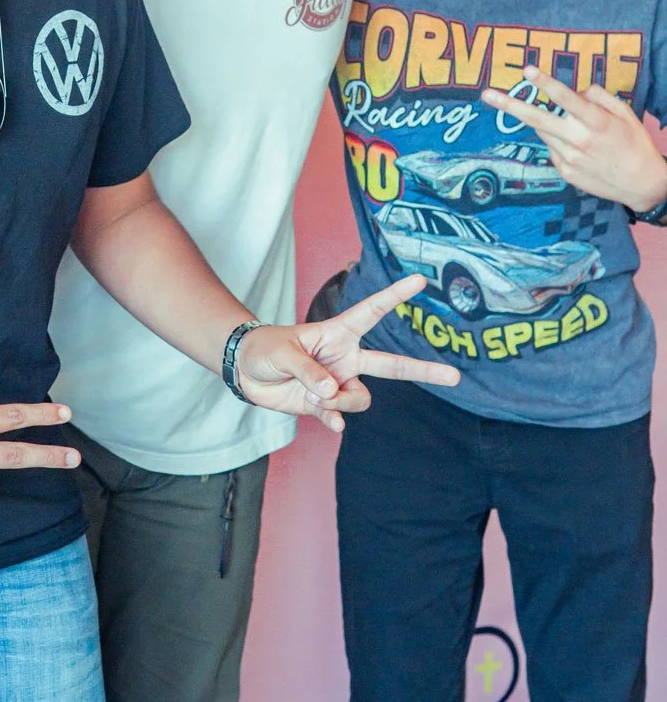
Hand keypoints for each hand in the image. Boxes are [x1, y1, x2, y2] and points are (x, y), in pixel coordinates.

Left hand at [234, 274, 461, 433]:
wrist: (246, 373)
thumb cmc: (265, 349)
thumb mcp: (283, 352)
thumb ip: (309, 372)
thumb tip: (334, 392)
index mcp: (338, 333)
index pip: (371, 312)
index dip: (395, 296)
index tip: (420, 281)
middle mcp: (345, 358)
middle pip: (392, 365)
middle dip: (424, 370)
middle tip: (456, 376)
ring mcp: (338, 382)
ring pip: (362, 398)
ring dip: (341, 401)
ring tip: (314, 394)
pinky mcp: (326, 405)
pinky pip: (342, 416)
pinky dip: (335, 419)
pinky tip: (331, 420)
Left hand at [481, 65, 666, 212]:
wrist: (641, 184)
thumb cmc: (635, 144)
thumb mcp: (626, 113)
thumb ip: (599, 97)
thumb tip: (577, 91)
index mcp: (596, 122)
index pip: (566, 98)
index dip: (545, 83)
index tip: (527, 70)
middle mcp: (579, 140)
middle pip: (537, 119)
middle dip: (509, 105)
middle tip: (486, 94)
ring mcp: (569, 159)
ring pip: (544, 131)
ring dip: (548, 122)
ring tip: (574, 129)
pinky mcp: (564, 172)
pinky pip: (552, 148)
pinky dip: (559, 141)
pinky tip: (580, 149)